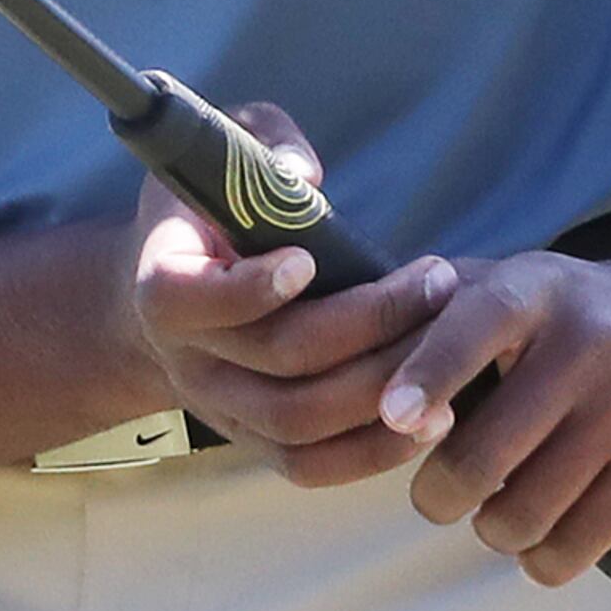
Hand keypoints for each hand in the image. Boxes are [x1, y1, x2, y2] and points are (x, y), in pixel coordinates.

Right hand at [122, 102, 460, 488]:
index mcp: (162, 283)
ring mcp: (220, 409)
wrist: (173, 286)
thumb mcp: (223, 149)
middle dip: (368, 323)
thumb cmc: (207, 205)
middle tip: (436, 282)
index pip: (193, 299)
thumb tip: (304, 178)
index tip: (308, 260)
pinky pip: (311, 467)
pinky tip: (433, 415)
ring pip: (300, 424)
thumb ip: (264, 143)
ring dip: (383, 388)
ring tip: (447, 344)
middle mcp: (184, 358)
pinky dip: (374, 452)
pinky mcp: (255, 442)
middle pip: (277, 361)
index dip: (250, 289)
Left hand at [373, 248, 610, 584]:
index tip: (393, 418)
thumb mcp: (527, 283)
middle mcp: (587, 342)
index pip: (471, 329)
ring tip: (502, 514)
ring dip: (496, 529)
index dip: (426, 376)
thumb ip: (443, 310)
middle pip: (481, 454)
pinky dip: (545, 556)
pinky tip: (549, 535)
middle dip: (444, 493)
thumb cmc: (594, 313)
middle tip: (445, 495)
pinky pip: (575, 544)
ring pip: (522, 511)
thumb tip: (354, 354)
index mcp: (538, 291)